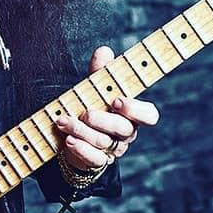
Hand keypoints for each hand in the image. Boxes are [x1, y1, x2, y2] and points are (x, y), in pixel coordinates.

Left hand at [58, 46, 158, 170]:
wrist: (74, 136)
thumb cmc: (91, 106)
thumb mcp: (95, 88)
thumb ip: (100, 72)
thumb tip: (104, 51)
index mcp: (131, 114)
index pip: (149, 115)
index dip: (136, 109)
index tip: (117, 101)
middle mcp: (126, 133)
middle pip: (123, 129)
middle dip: (102, 120)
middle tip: (85, 113)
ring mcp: (113, 149)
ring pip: (104, 142)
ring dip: (81, 131)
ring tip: (63, 121)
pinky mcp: (98, 161)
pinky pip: (94, 159)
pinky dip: (80, 149)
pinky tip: (68, 140)